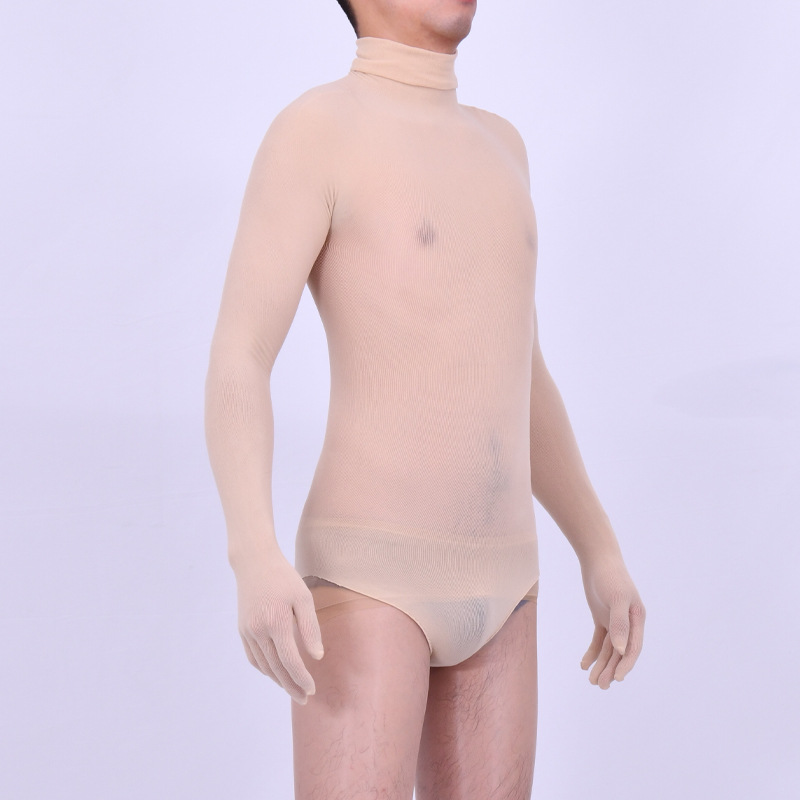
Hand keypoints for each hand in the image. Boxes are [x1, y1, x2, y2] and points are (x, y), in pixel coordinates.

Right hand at [234, 551, 324, 703]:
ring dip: (278, 680)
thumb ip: (310, 628)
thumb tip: (317, 657)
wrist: (254, 563)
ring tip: (292, 689)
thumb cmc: (284, 578)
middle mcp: (258, 630)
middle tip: (304, 699)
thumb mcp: (303, 598)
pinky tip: (275, 673)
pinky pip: (253, 657)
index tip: (312, 690)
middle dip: (290, 686)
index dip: (301, 678)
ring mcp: (248, 631)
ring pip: (263, 665)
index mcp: (276, 622)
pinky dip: (264, 669)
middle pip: (276, 668)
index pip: (290, 660)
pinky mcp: (242, 629)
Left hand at [578, 554, 644, 688]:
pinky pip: (599, 640)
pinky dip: (593, 652)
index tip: (617, 679)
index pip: (633, 648)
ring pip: (609, 649)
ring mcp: (614, 621)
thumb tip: (620, 650)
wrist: (598, 560)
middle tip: (599, 685)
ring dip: (601, 664)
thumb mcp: (616, 599)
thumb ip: (619, 624)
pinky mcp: (602, 617)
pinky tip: (584, 664)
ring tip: (591, 681)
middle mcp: (628, 623)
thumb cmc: (611, 577)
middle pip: (620, 652)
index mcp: (637, 619)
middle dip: (611, 669)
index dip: (626, 664)